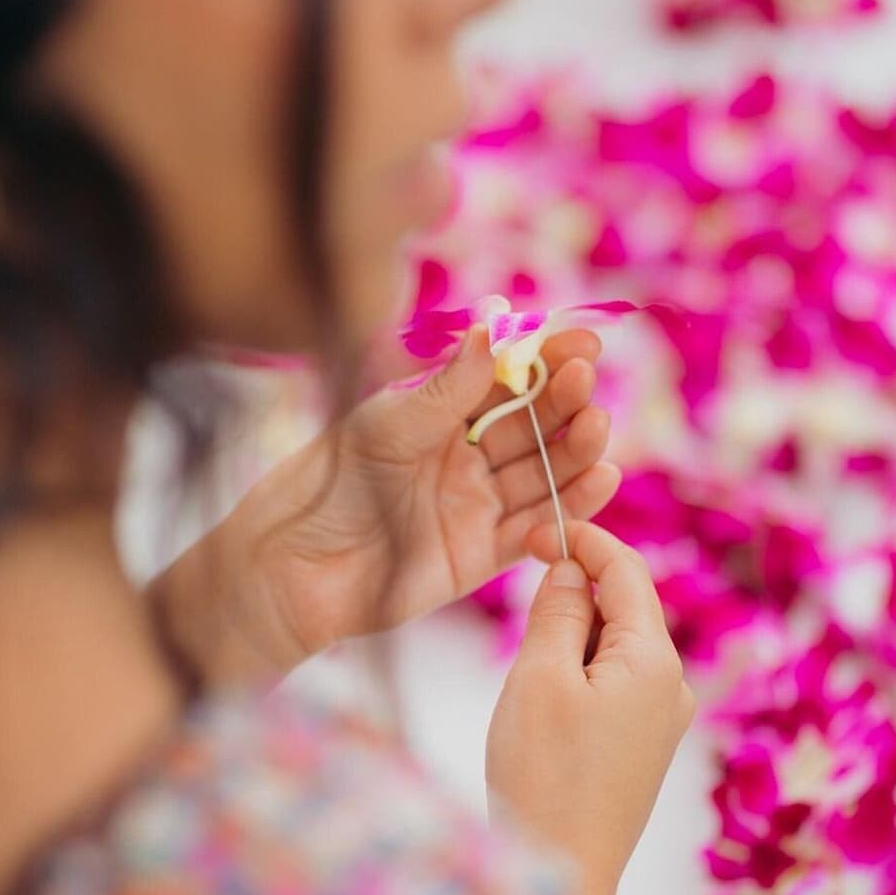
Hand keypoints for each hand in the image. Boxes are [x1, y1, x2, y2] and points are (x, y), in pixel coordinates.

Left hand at [150, 328, 621, 683]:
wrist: (294, 568)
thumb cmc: (327, 485)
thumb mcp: (386, 426)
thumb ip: (446, 388)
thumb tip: (491, 326)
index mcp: (438, 413)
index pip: (506, 379)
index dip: (545, 360)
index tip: (581, 342)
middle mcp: (464, 455)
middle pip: (534, 424)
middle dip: (565, 401)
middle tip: (585, 380)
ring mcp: (477, 504)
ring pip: (543, 472)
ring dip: (576, 450)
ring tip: (597, 426)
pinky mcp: (483, 555)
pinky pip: (538, 527)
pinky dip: (571, 506)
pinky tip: (602, 479)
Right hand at [485, 521, 695, 894]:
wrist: (562, 880)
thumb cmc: (544, 779)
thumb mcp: (538, 678)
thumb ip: (558, 612)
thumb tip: (572, 570)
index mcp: (656, 660)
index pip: (627, 571)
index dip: (584, 540)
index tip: (535, 531)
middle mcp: (673, 687)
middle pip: (624, 609)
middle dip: (573, 597)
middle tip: (516, 609)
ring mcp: (662, 722)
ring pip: (615, 650)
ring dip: (570, 643)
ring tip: (525, 679)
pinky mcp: (642, 751)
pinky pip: (613, 687)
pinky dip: (577, 677)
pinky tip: (543, 708)